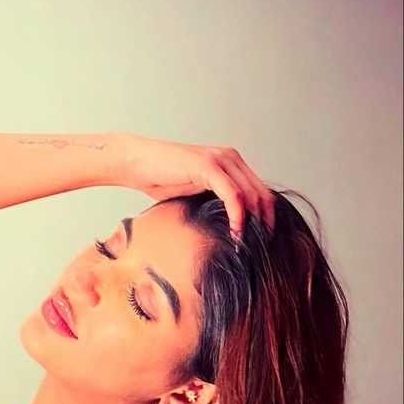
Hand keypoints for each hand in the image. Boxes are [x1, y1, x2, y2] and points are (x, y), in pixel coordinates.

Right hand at [116, 132, 275, 240]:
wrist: (137, 164)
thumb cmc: (160, 179)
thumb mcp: (195, 192)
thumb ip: (214, 200)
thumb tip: (229, 226)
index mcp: (230, 163)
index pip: (260, 190)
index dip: (265, 215)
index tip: (261, 239)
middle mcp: (230, 158)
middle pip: (262, 193)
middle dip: (265, 221)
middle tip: (261, 245)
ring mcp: (221, 160)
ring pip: (251, 194)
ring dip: (254, 221)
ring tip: (248, 243)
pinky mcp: (209, 166)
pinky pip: (232, 195)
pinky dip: (237, 215)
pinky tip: (236, 231)